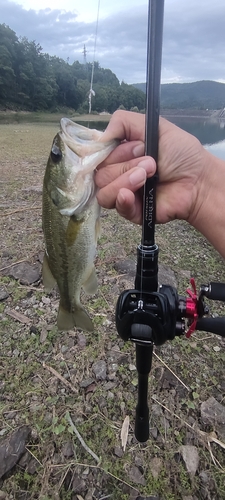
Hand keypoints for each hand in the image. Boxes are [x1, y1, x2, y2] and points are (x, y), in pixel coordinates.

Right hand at [95, 110, 204, 225]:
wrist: (198, 180)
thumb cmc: (181, 153)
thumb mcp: (154, 126)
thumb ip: (123, 122)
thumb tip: (100, 136)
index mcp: (120, 154)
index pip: (97, 154)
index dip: (111, 150)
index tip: (137, 146)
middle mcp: (118, 173)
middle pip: (100, 172)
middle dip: (126, 164)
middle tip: (151, 163)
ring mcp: (123, 193)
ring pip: (103, 189)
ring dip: (126, 179)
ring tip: (151, 174)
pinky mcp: (130, 211)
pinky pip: (113, 205)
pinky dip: (123, 197)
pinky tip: (135, 191)